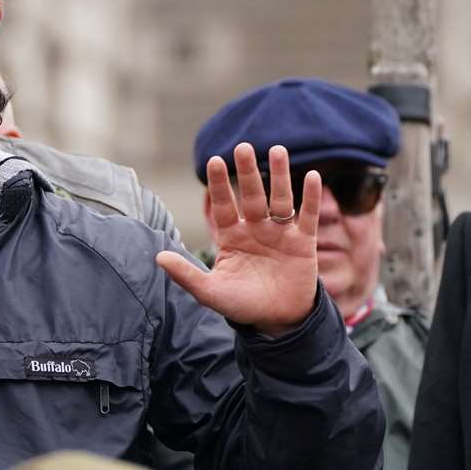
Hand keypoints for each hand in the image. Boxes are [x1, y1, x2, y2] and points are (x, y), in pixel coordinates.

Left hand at [156, 143, 319, 335]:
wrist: (276, 322)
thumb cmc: (241, 305)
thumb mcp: (210, 292)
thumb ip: (186, 274)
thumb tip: (158, 257)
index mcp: (232, 236)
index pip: (223, 205)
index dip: (219, 185)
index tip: (214, 160)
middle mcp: (255, 229)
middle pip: (252, 196)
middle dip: (247, 173)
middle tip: (243, 147)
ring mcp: (280, 233)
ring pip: (280, 199)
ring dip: (280, 175)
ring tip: (277, 150)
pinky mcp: (303, 242)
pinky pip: (307, 216)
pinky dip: (311, 198)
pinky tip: (312, 177)